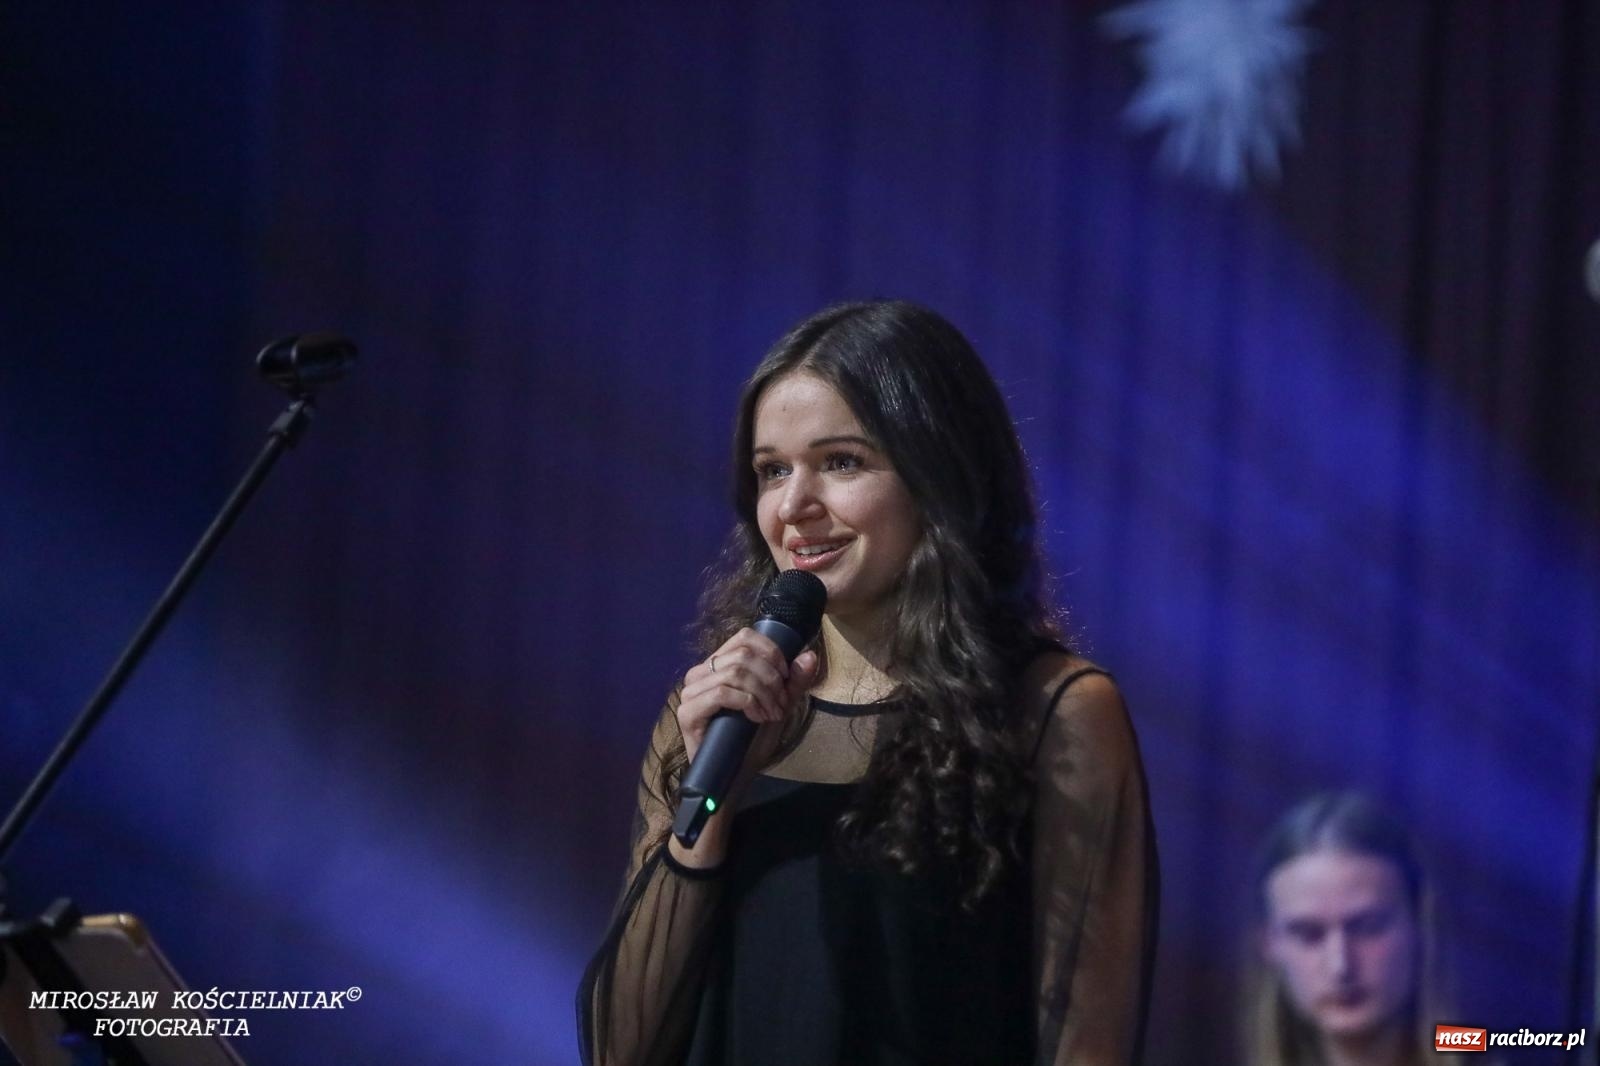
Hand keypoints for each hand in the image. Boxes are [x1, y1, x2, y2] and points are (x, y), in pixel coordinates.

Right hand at [676, 628, 819, 781]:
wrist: (734, 777)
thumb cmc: (752, 740)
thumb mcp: (779, 706)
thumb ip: (794, 682)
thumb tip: (810, 655)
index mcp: (719, 665)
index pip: (745, 637)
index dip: (771, 652)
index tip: (786, 678)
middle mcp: (700, 673)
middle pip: (744, 655)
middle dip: (771, 679)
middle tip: (781, 705)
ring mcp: (691, 692)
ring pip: (735, 673)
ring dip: (763, 694)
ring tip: (772, 714)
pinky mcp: (688, 712)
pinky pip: (722, 692)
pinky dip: (747, 702)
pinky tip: (756, 718)